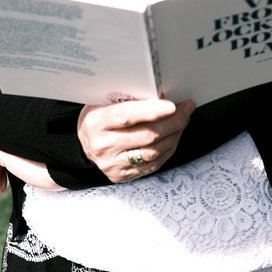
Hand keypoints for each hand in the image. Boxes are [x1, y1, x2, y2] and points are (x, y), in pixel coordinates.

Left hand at [0, 146, 60, 200]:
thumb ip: (24, 172)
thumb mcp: (36, 174)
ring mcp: (9, 145)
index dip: (1, 176)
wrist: (57, 172)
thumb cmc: (53, 175)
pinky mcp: (3, 150)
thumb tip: (10, 185)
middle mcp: (16, 144)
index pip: (6, 159)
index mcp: (24, 148)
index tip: (2, 192)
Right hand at [77, 98, 195, 182]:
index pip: (127, 116)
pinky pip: (153, 165)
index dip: (152, 111)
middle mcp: (103, 145)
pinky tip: (174, 137)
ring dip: (174, 135)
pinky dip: (168, 149)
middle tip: (186, 109)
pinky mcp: (122, 176)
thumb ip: (128, 99)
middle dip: (173, 122)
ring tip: (183, 121)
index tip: (172, 105)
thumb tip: (161, 95)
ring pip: (153, 152)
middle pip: (146, 136)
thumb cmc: (99, 116)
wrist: (86, 142)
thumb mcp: (104, 101)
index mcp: (96, 122)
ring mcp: (113, 164)